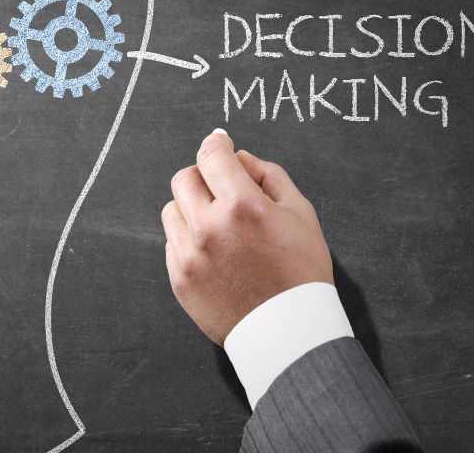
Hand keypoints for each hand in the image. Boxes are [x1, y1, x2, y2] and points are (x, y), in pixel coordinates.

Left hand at [161, 129, 332, 344]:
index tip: (219, 143)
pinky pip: (172, 243)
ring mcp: (190, 255)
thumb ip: (269, 176)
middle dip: (203, 176)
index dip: (216, 143)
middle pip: (184, 178)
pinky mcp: (179, 278)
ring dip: (192, 208)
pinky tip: (215, 253)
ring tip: (219, 226)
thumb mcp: (301, 214)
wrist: (289, 331)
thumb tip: (239, 159)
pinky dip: (188, 239)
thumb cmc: (301, 272)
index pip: (211, 155)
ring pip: (172, 210)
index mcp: (242, 206)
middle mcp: (209, 227)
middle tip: (221, 188)